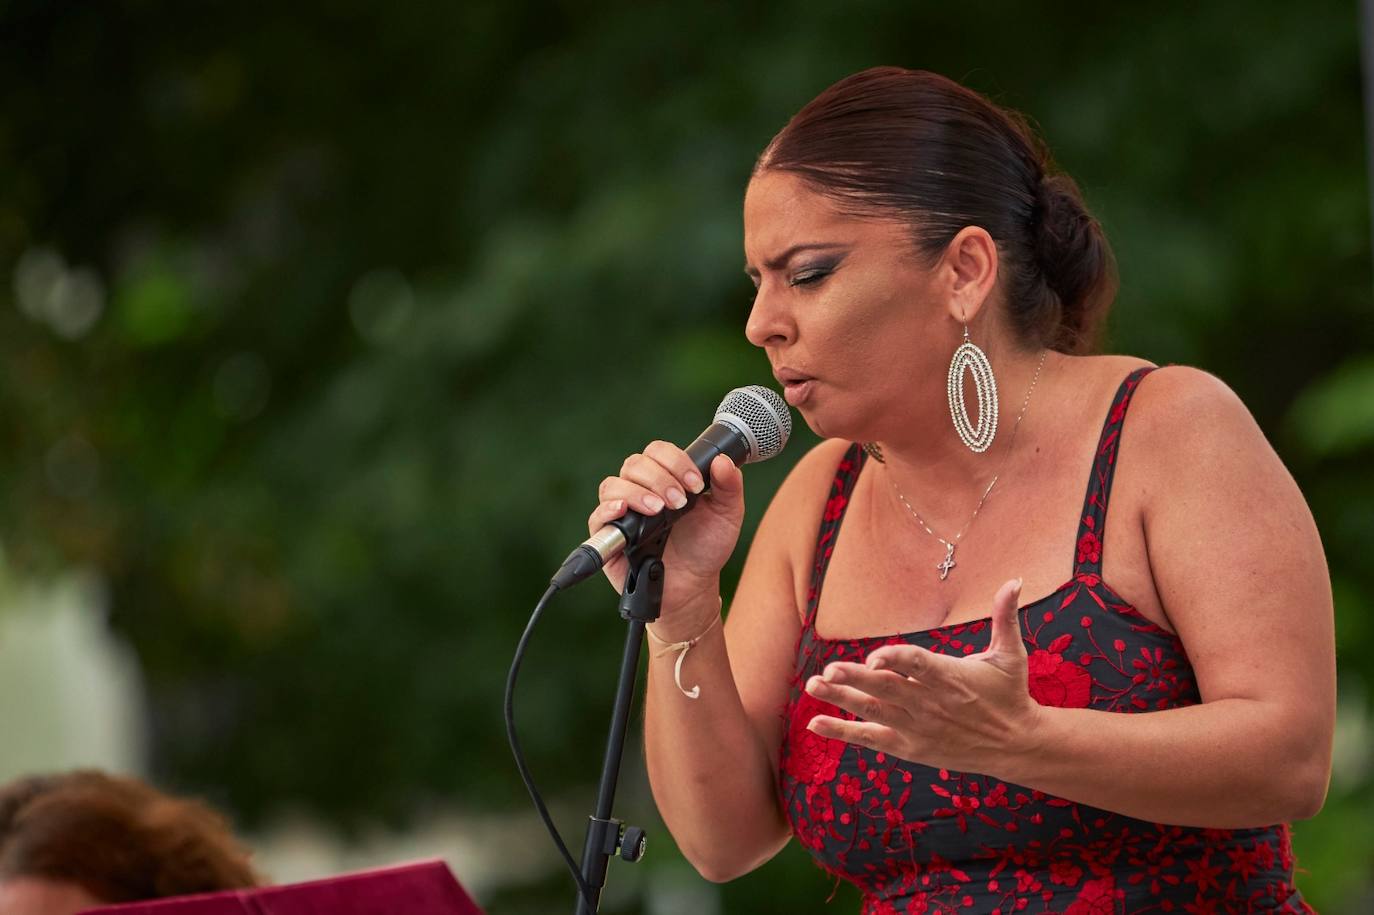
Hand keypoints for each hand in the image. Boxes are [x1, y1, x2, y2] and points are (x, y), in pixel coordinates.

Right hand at [587, 442, 744, 636]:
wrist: (694, 585)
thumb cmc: (707, 547)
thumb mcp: (727, 515)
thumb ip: (729, 486)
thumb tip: (724, 460)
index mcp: (666, 477)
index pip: (659, 452)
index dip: (675, 462)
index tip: (696, 484)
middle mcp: (640, 489)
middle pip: (635, 464)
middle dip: (659, 479)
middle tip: (680, 502)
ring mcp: (623, 512)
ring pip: (613, 485)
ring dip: (636, 493)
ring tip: (659, 511)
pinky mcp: (609, 536)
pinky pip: (598, 516)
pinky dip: (608, 510)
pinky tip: (623, 511)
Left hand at [803, 578, 1044, 775]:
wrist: (1016, 745)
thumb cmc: (1010, 694)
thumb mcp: (1010, 655)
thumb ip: (1005, 617)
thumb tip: (1014, 580)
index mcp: (950, 678)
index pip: (917, 666)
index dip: (894, 659)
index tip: (873, 656)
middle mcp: (930, 704)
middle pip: (887, 689)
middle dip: (856, 679)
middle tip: (827, 670)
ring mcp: (917, 728)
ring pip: (873, 711)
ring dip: (841, 698)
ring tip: (813, 685)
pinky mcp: (910, 748)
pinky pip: (871, 738)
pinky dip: (843, 731)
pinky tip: (815, 723)